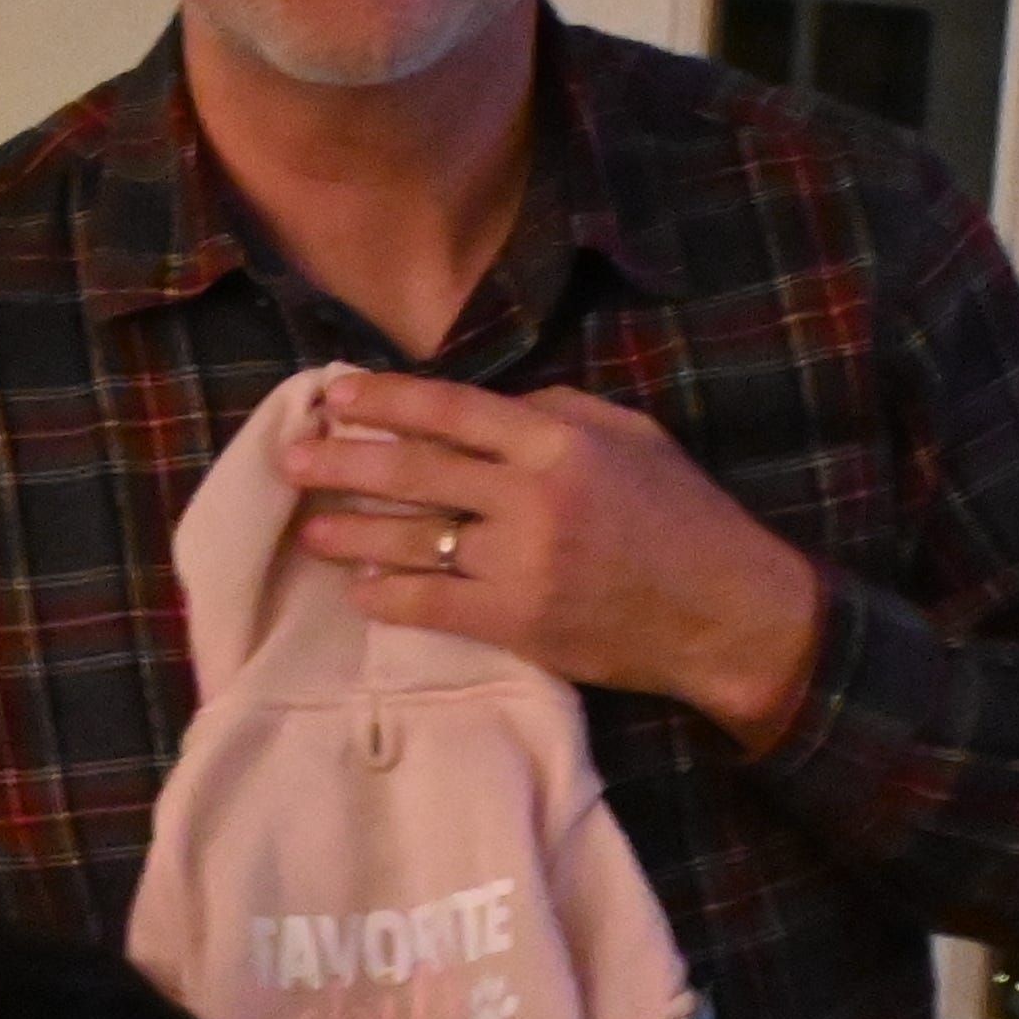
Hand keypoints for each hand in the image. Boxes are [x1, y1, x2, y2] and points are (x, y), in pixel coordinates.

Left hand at [282, 368, 825, 746]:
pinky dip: (390, 596)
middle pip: (415, 472)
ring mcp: (523, 563)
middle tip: (292, 457)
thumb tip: (481, 406)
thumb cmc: (682, 515)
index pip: (451, 410)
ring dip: (352, 532)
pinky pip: (434, 605)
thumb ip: (554, 411)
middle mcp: (533, 497)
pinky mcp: (520, 623)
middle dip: (344, 462)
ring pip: (415, 540)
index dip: (385, 400)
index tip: (335, 395)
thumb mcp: (630, 436)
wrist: (726, 610)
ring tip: (309, 527)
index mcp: (557, 441)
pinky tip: (359, 588)